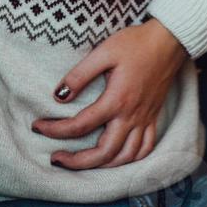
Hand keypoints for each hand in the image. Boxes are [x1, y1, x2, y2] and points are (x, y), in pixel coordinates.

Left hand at [32, 19, 187, 168]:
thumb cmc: (136, 43)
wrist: (169, 40)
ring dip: (103, 165)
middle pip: (104, 153)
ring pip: (126, 157)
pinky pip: (146, 148)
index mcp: (116, 100)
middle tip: (57, 159)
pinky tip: (119, 157)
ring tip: (84, 162)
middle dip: (77, 162)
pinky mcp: (154, 116)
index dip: (56, 130)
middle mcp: (131, 115)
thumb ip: (80, 75)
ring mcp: (145, 118)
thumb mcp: (104, 52)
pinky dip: (131, 159)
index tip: (38, 127)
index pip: (81, 125)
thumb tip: (59, 96)